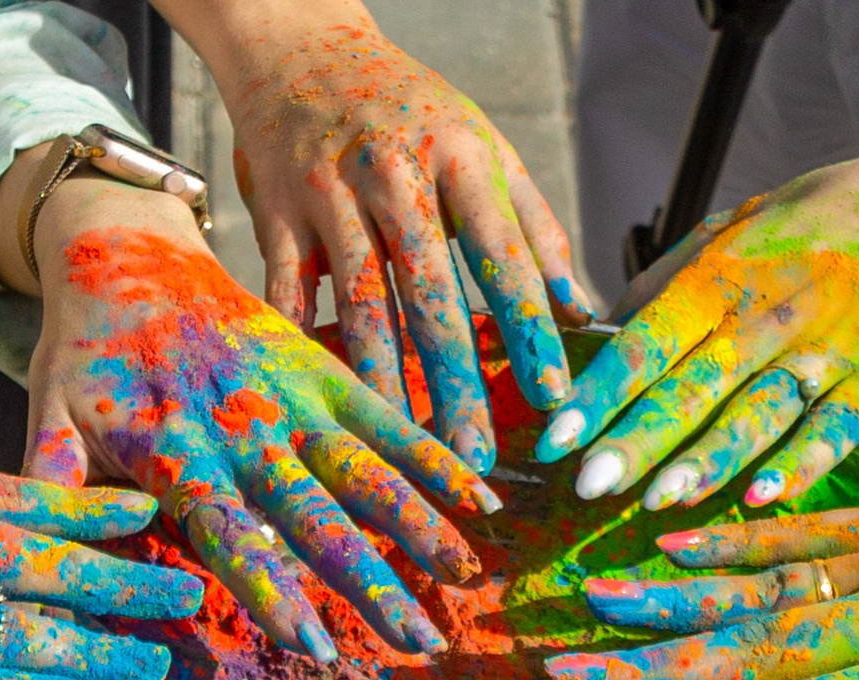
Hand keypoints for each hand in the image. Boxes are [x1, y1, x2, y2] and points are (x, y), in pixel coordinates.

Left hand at [25, 185, 496, 659]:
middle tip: (416, 638)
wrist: (124, 247)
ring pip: (363, 466)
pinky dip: (434, 454)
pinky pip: (386, 414)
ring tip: (465, 575)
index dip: (273, 588)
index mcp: (175, 448)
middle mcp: (242, 426)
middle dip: (368, 579)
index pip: (230, 531)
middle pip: (314, 514)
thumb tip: (50, 560)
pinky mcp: (322, 366)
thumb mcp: (50, 411)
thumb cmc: (83, 349)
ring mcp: (290, 394)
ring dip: (418, 522)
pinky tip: (484, 498)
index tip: (314, 643)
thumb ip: (57, 480)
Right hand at [203, 7, 590, 468]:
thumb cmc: (409, 111)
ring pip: (359, 300)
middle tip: (473, 451)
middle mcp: (394, 172)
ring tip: (403, 440)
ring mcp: (329, 192)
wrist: (299, 49)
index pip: (503, 254)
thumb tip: (582, 308)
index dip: (528, 327)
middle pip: (429, 291)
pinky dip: (304, 344)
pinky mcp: (276, 211)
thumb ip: (534, 228)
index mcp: (459, 155)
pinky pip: (289, 290)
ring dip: (383, 378)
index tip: (552, 393)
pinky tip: (321, 396)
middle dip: (454, 378)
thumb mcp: (484, 147)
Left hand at [531, 150, 858, 509]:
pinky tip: (761, 496)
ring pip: (759, 411)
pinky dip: (800, 463)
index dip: (600, 389)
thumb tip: (598, 335)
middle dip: (638, 438)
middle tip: (588, 486)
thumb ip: (670, 283)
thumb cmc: (822, 223)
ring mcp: (831, 348)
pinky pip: (836, 427)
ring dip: (708, 459)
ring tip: (660, 500)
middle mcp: (772, 312)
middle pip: (695, 384)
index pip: (649, 338)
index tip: (555, 436)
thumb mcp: (737, 227)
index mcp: (725, 274)